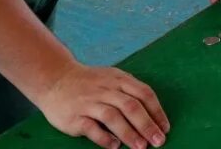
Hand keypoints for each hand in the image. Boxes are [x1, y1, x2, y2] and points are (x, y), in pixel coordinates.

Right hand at [34, 61, 168, 148]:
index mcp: (119, 79)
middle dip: (147, 125)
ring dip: (129, 133)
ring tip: (141, 147)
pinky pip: (91, 127)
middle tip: (158, 141)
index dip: (157, 111)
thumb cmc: (90, 83)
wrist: (55, 78)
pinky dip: (104, 137)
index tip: (165, 128)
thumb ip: (129, 92)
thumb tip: (151, 115)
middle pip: (131, 106)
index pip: (144, 93)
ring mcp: (89, 102)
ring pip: (113, 116)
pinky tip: (115, 146)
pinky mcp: (74, 116)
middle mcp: (106, 89)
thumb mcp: (112, 78)